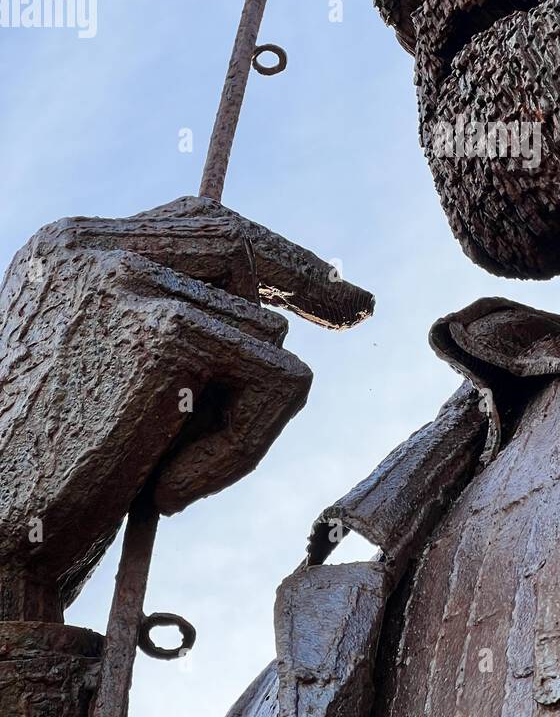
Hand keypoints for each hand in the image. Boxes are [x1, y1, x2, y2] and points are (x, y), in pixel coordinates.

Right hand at [0, 196, 372, 615]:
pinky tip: (170, 492)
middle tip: (357, 310)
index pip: (195, 225)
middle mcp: (92, 244)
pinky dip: (243, 449)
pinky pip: (276, 380)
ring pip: (267, 333)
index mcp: (68, 250)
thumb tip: (271, 315)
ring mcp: (126, 279)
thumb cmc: (44, 481)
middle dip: (307, 279)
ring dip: (243, 420)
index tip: (323, 287)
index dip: (268, 252)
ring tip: (169, 475)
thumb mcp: (100, 379)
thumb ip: (165, 328)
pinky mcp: (161, 331)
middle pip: (238, 242)